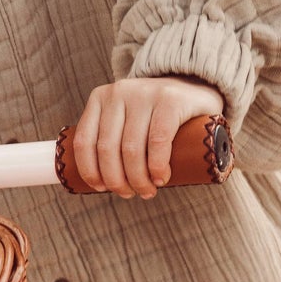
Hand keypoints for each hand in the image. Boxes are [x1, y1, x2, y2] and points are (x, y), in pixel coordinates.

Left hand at [72, 77, 223, 199]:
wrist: (196, 87)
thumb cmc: (156, 115)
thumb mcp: (126, 118)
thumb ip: (111, 138)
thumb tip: (98, 182)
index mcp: (100, 98)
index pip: (84, 140)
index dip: (90, 171)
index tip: (102, 188)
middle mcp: (119, 92)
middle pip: (108, 148)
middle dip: (117, 181)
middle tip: (130, 194)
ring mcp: (145, 94)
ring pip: (131, 149)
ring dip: (138, 179)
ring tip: (147, 191)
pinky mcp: (171, 100)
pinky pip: (158, 140)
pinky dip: (157, 166)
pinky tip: (160, 178)